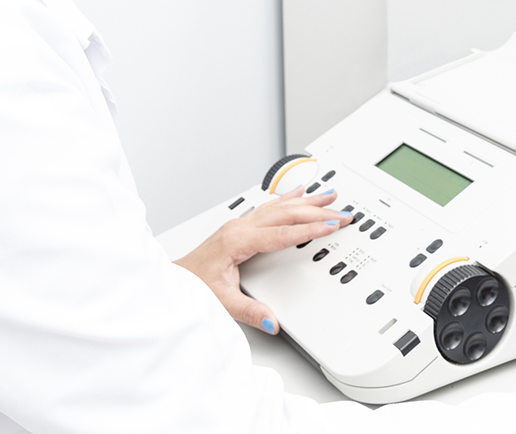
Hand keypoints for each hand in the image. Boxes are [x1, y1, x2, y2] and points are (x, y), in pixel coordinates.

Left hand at [174, 187, 350, 333]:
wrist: (173, 279)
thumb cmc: (192, 286)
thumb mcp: (222, 302)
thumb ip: (250, 312)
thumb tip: (273, 321)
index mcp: (239, 240)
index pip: (284, 233)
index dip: (310, 230)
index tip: (331, 226)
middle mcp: (240, 228)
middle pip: (286, 214)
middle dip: (317, 213)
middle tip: (342, 214)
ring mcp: (240, 225)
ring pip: (280, 207)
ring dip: (307, 201)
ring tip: (329, 195)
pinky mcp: (239, 227)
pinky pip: (270, 208)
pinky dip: (289, 199)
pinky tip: (298, 193)